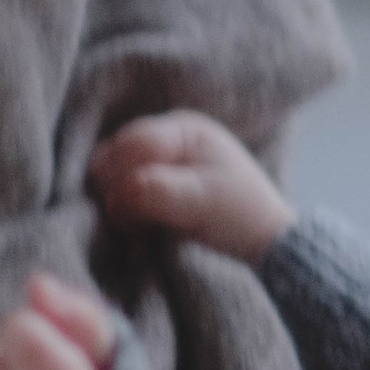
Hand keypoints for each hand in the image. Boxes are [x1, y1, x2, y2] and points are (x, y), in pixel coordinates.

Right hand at [90, 111, 294, 263]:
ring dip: (116, 204)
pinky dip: (121, 213)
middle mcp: (164, 137)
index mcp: (183, 129)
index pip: (134, 143)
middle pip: (114, 155)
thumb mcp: (205, 201)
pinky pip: (116, 193)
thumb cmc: (240, 213)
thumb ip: (161, 192)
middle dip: (116, 190)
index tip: (124, 210)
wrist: (259, 239)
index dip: (123, 175)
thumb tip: (118, 195)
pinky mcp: (149, 185)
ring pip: (110, 175)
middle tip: (132, 225)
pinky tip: (136, 235)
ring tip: (136, 233)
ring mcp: (155, 161)